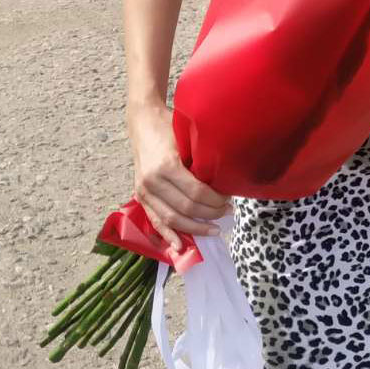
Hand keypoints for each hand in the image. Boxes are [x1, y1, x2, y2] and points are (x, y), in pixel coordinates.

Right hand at [128, 103, 231, 253]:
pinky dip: (168, 235)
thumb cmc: (169, 126)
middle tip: (227, 213)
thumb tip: (225, 182)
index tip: (229, 200)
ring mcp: (144, 190)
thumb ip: (201, 161)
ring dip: (194, 228)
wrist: (143, 121)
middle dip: (209, 214)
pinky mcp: (140, 195)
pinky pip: (155, 220)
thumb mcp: (188, 139)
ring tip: (213, 229)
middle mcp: (152, 181)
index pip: (196, 192)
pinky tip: (180, 247)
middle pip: (186, 208)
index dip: (215, 200)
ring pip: (171, 218)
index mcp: (166, 166)